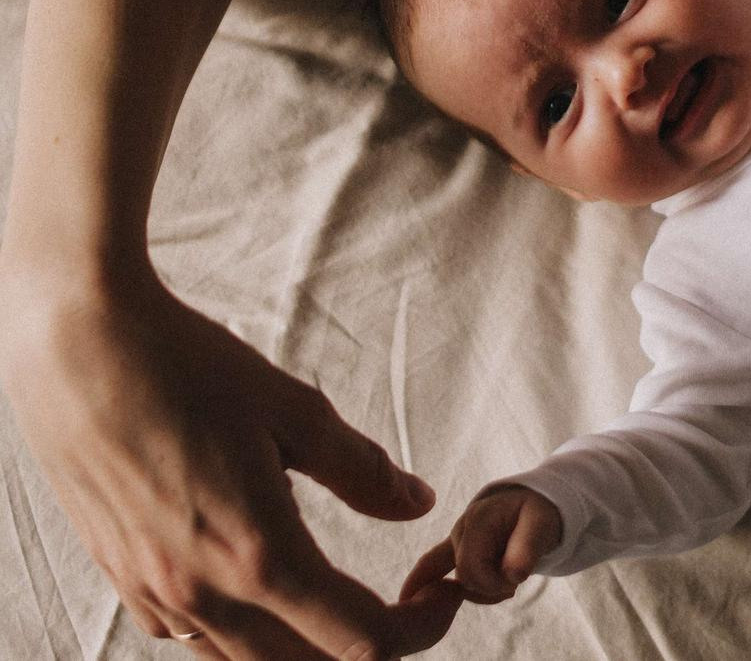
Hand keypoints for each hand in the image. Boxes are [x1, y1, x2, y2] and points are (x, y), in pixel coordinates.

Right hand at [0, 271, 459, 657]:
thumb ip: (362, 469)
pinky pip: (193, 636)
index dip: (417, 630)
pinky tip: (260, 579)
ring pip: (244, 659)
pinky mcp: (123, 578)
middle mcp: (201, 591)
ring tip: (340, 593)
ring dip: (303, 643)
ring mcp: (154, 592)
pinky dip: (241, 628)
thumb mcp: (296, 410)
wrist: (79, 350)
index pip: (358, 640)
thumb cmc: (188, 368)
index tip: (441, 600)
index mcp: (257, 554)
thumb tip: (416, 504)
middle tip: (404, 601)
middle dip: (367, 644)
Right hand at [402, 486, 562, 606]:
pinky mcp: (452, 548)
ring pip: (455, 583)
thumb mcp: (541, 525)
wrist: (533, 506)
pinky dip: (419, 581)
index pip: (471, 568)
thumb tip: (514, 575)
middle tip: (513, 584)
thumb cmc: (537, 514)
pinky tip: (405, 598)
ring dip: (481, 590)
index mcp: (478, 519)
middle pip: (462, 578)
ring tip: (503, 581)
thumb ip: (528, 549)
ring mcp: (453, 538)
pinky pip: (430, 565)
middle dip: (489, 588)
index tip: (516, 583)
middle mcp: (459, 528)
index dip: (492, 584)